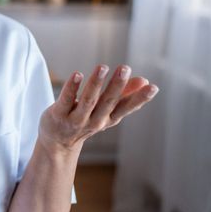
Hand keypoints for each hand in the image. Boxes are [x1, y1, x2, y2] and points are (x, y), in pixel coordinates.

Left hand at [39, 64, 158, 152]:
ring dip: (95, 84)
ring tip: (102, 67)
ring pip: (88, 101)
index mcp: (109, 118)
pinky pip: (66, 100)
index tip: (153, 87)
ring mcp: (76, 119)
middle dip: (117, 85)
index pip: (126, 108)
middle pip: (108, 102)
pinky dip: (72, 87)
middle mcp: (95, 121)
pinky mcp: (58, 115)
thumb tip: (144, 80)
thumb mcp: (105, 111)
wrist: (57, 143)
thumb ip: (124, 95)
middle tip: (125, 68)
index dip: (140, 98)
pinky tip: (77, 74)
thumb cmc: (84, 121)